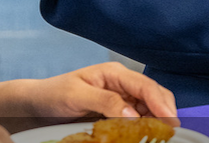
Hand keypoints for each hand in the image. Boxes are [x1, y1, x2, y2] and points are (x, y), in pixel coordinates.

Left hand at [18, 61, 178, 120]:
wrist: (38, 103)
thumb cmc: (54, 94)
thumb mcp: (76, 96)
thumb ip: (104, 101)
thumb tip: (132, 113)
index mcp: (114, 73)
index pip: (145, 85)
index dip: (161, 102)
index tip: (170, 121)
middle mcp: (121, 83)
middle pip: (153, 94)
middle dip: (164, 110)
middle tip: (170, 132)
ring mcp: (120, 96)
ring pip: (148, 107)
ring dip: (155, 120)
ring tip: (159, 135)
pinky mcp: (116, 110)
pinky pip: (137, 117)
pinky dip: (144, 126)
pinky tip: (145, 134)